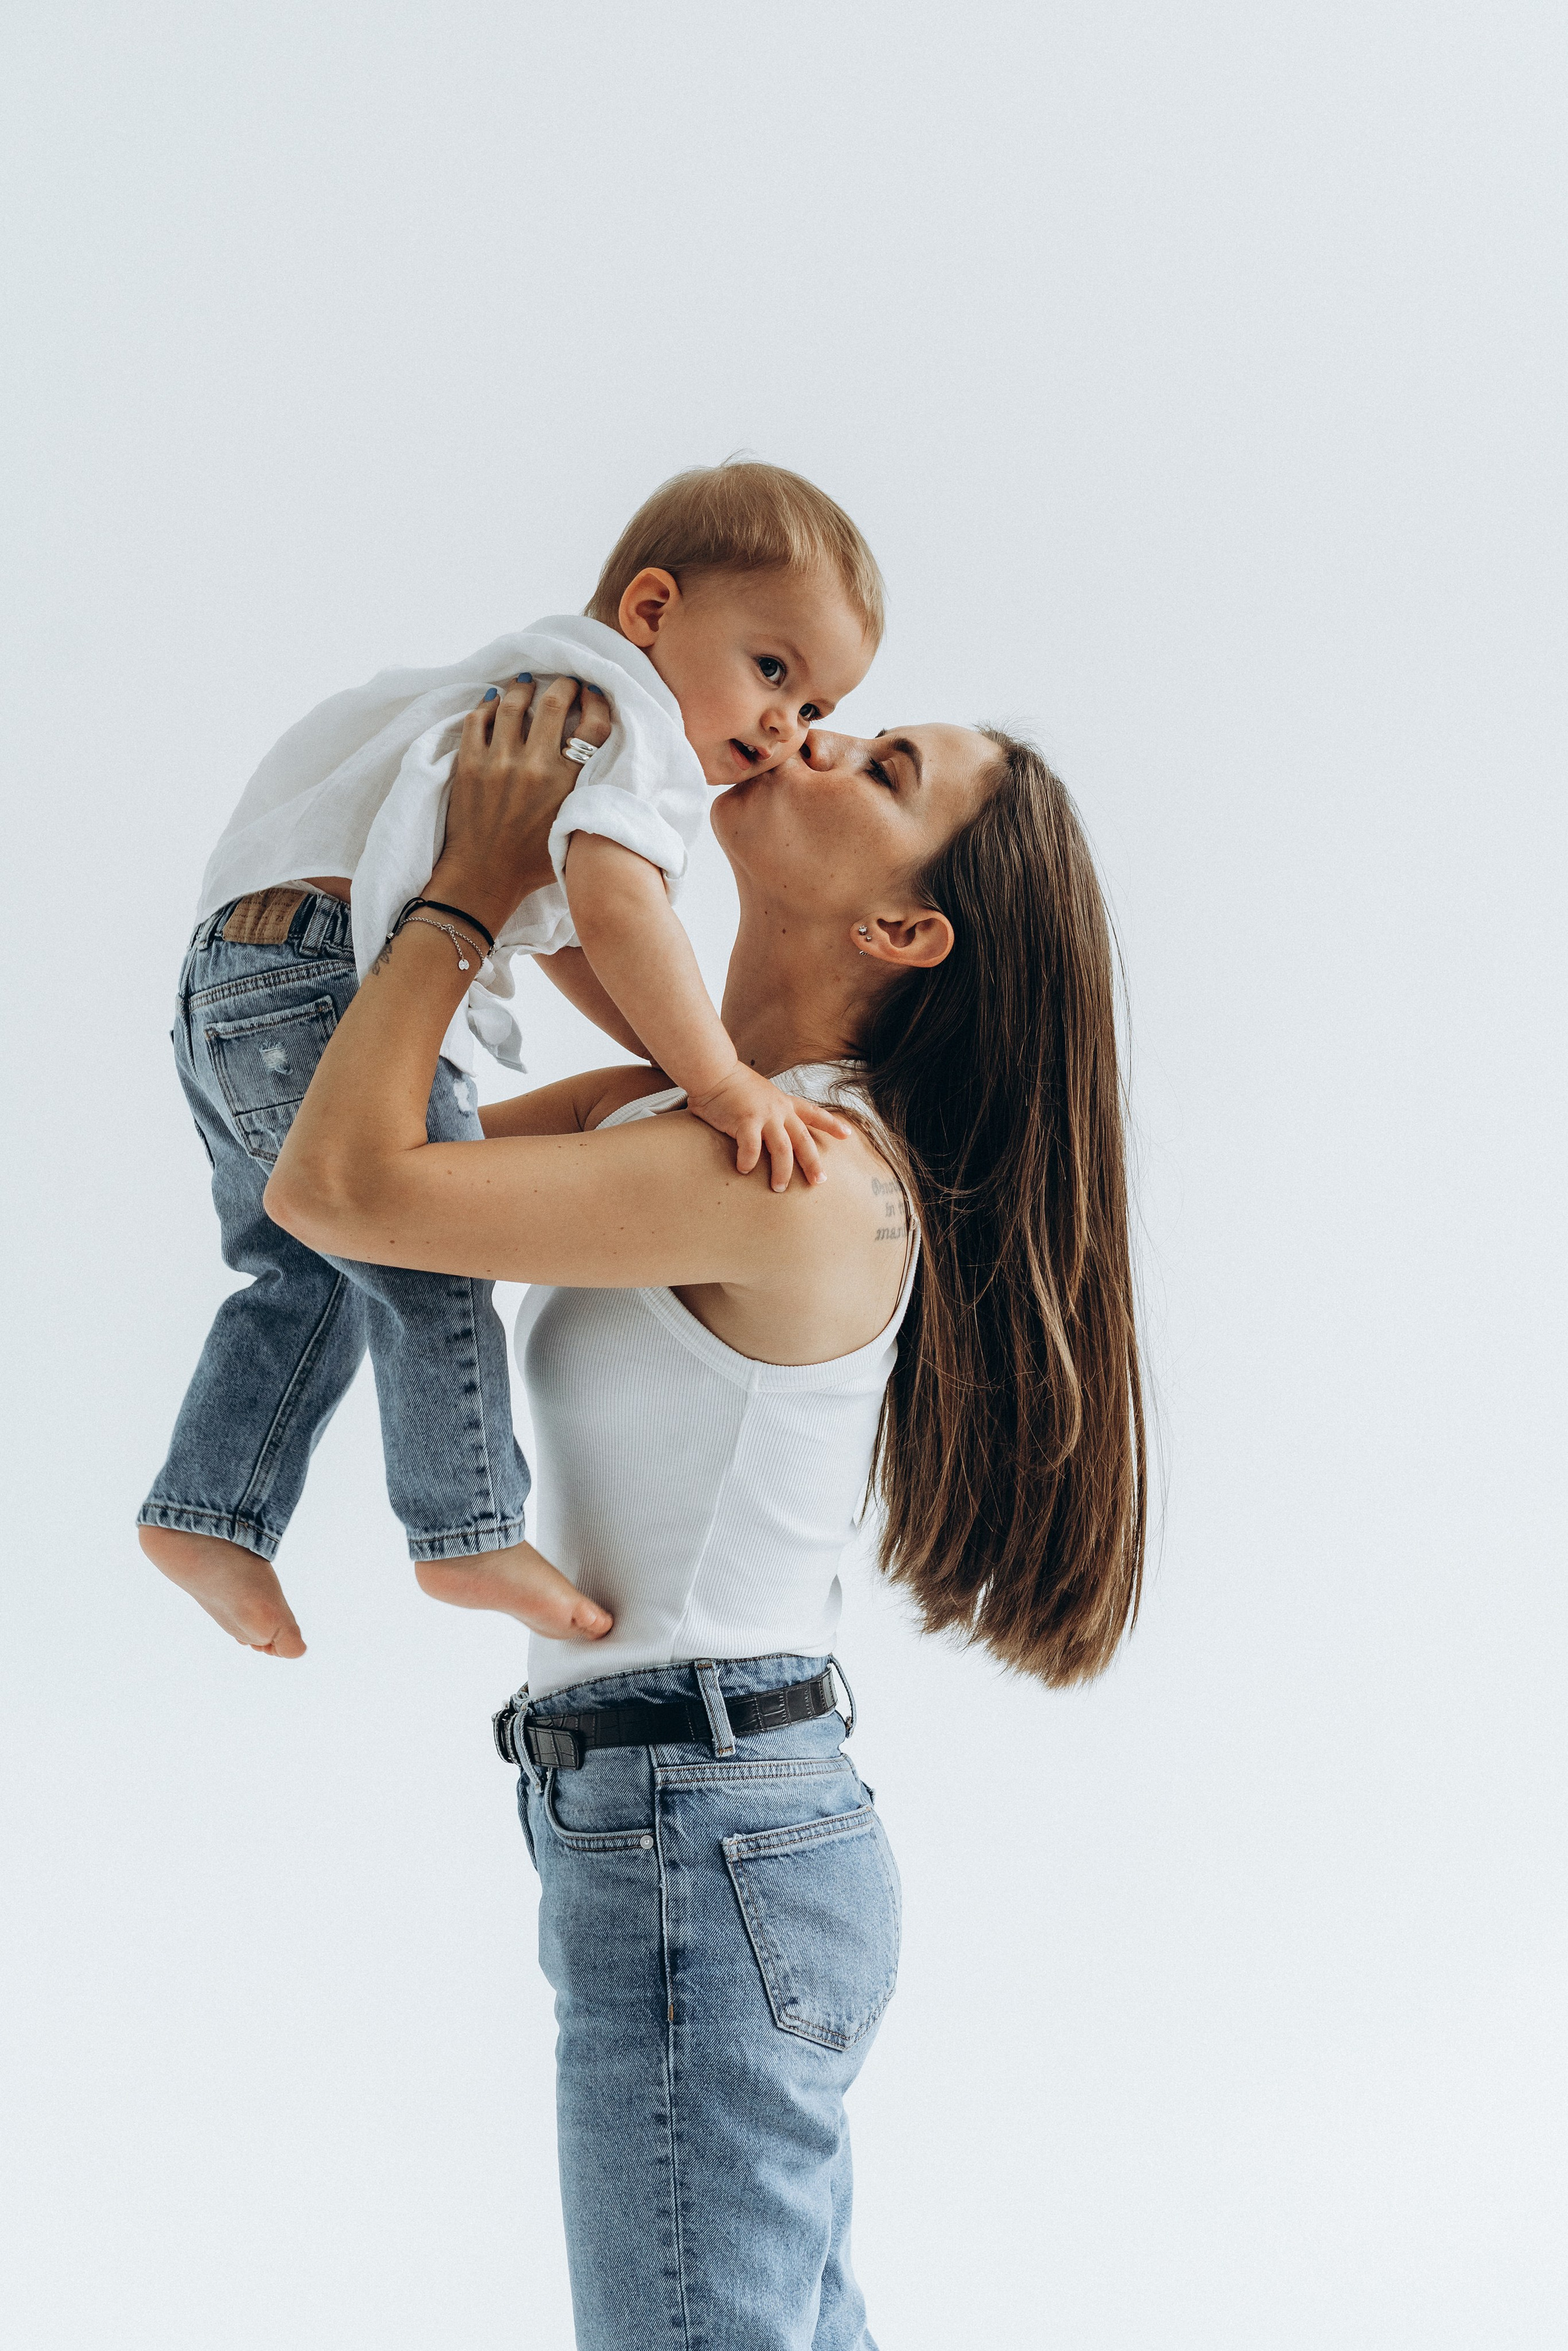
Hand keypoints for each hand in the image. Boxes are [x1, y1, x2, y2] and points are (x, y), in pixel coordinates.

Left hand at [428, 675, 611, 937]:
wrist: (483, 877)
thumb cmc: (533, 861)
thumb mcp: (575, 829)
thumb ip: (587, 796)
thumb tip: (600, 763)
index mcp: (566, 785)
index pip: (593, 727)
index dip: (597, 702)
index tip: (592, 693)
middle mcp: (534, 768)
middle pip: (554, 704)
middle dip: (563, 685)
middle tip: (564, 682)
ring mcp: (497, 763)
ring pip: (512, 704)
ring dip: (523, 688)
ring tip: (527, 682)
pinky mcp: (468, 765)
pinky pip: (477, 720)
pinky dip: (487, 705)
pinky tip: (495, 701)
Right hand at [686, 1065, 850, 1191]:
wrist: (714, 1070)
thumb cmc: (730, 1083)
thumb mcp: (758, 1094)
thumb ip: (764, 1110)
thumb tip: (760, 1128)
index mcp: (783, 1102)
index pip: (813, 1113)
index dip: (831, 1124)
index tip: (847, 1135)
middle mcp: (779, 1110)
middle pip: (803, 1140)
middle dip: (813, 1162)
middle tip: (819, 1181)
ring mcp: (764, 1115)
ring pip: (783, 1149)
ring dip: (782, 1171)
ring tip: (779, 1188)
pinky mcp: (746, 1121)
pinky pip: (751, 1149)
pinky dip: (749, 1162)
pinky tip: (744, 1170)